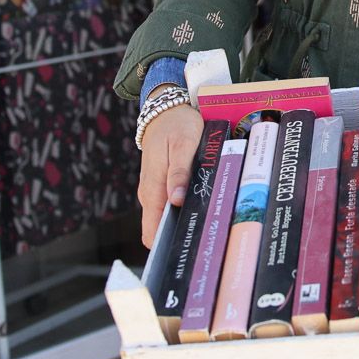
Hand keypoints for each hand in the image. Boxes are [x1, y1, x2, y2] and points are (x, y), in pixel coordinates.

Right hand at [138, 103, 203, 248]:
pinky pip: (168, 205)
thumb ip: (179, 173)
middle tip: (206, 238)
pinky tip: (200, 206)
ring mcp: (154, 189)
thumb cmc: (176, 125)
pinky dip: (183, 208)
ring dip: (183, 221)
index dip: (165, 245)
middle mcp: (150, 193)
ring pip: (165, 217)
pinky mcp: (161, 184)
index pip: (151, 231)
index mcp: (152, 188)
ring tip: (208, 224)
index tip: (187, 248)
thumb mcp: (183, 144)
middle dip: (179, 235)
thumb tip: (176, 201)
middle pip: (160, 228)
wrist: (165, 109)